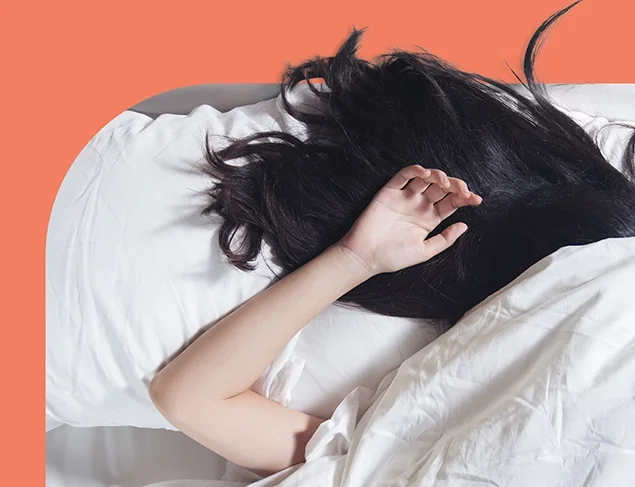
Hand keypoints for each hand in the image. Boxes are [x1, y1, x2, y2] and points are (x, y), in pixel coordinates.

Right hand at [337, 165, 481, 276]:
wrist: (366, 257)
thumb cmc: (393, 257)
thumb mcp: (424, 251)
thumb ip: (444, 239)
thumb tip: (464, 225)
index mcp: (430, 219)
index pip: (452, 203)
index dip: (465, 198)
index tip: (476, 199)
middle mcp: (419, 205)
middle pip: (442, 188)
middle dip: (455, 185)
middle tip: (463, 190)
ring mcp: (405, 197)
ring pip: (425, 179)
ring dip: (438, 176)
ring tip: (443, 182)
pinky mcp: (389, 192)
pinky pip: (403, 176)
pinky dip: (414, 170)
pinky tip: (424, 172)